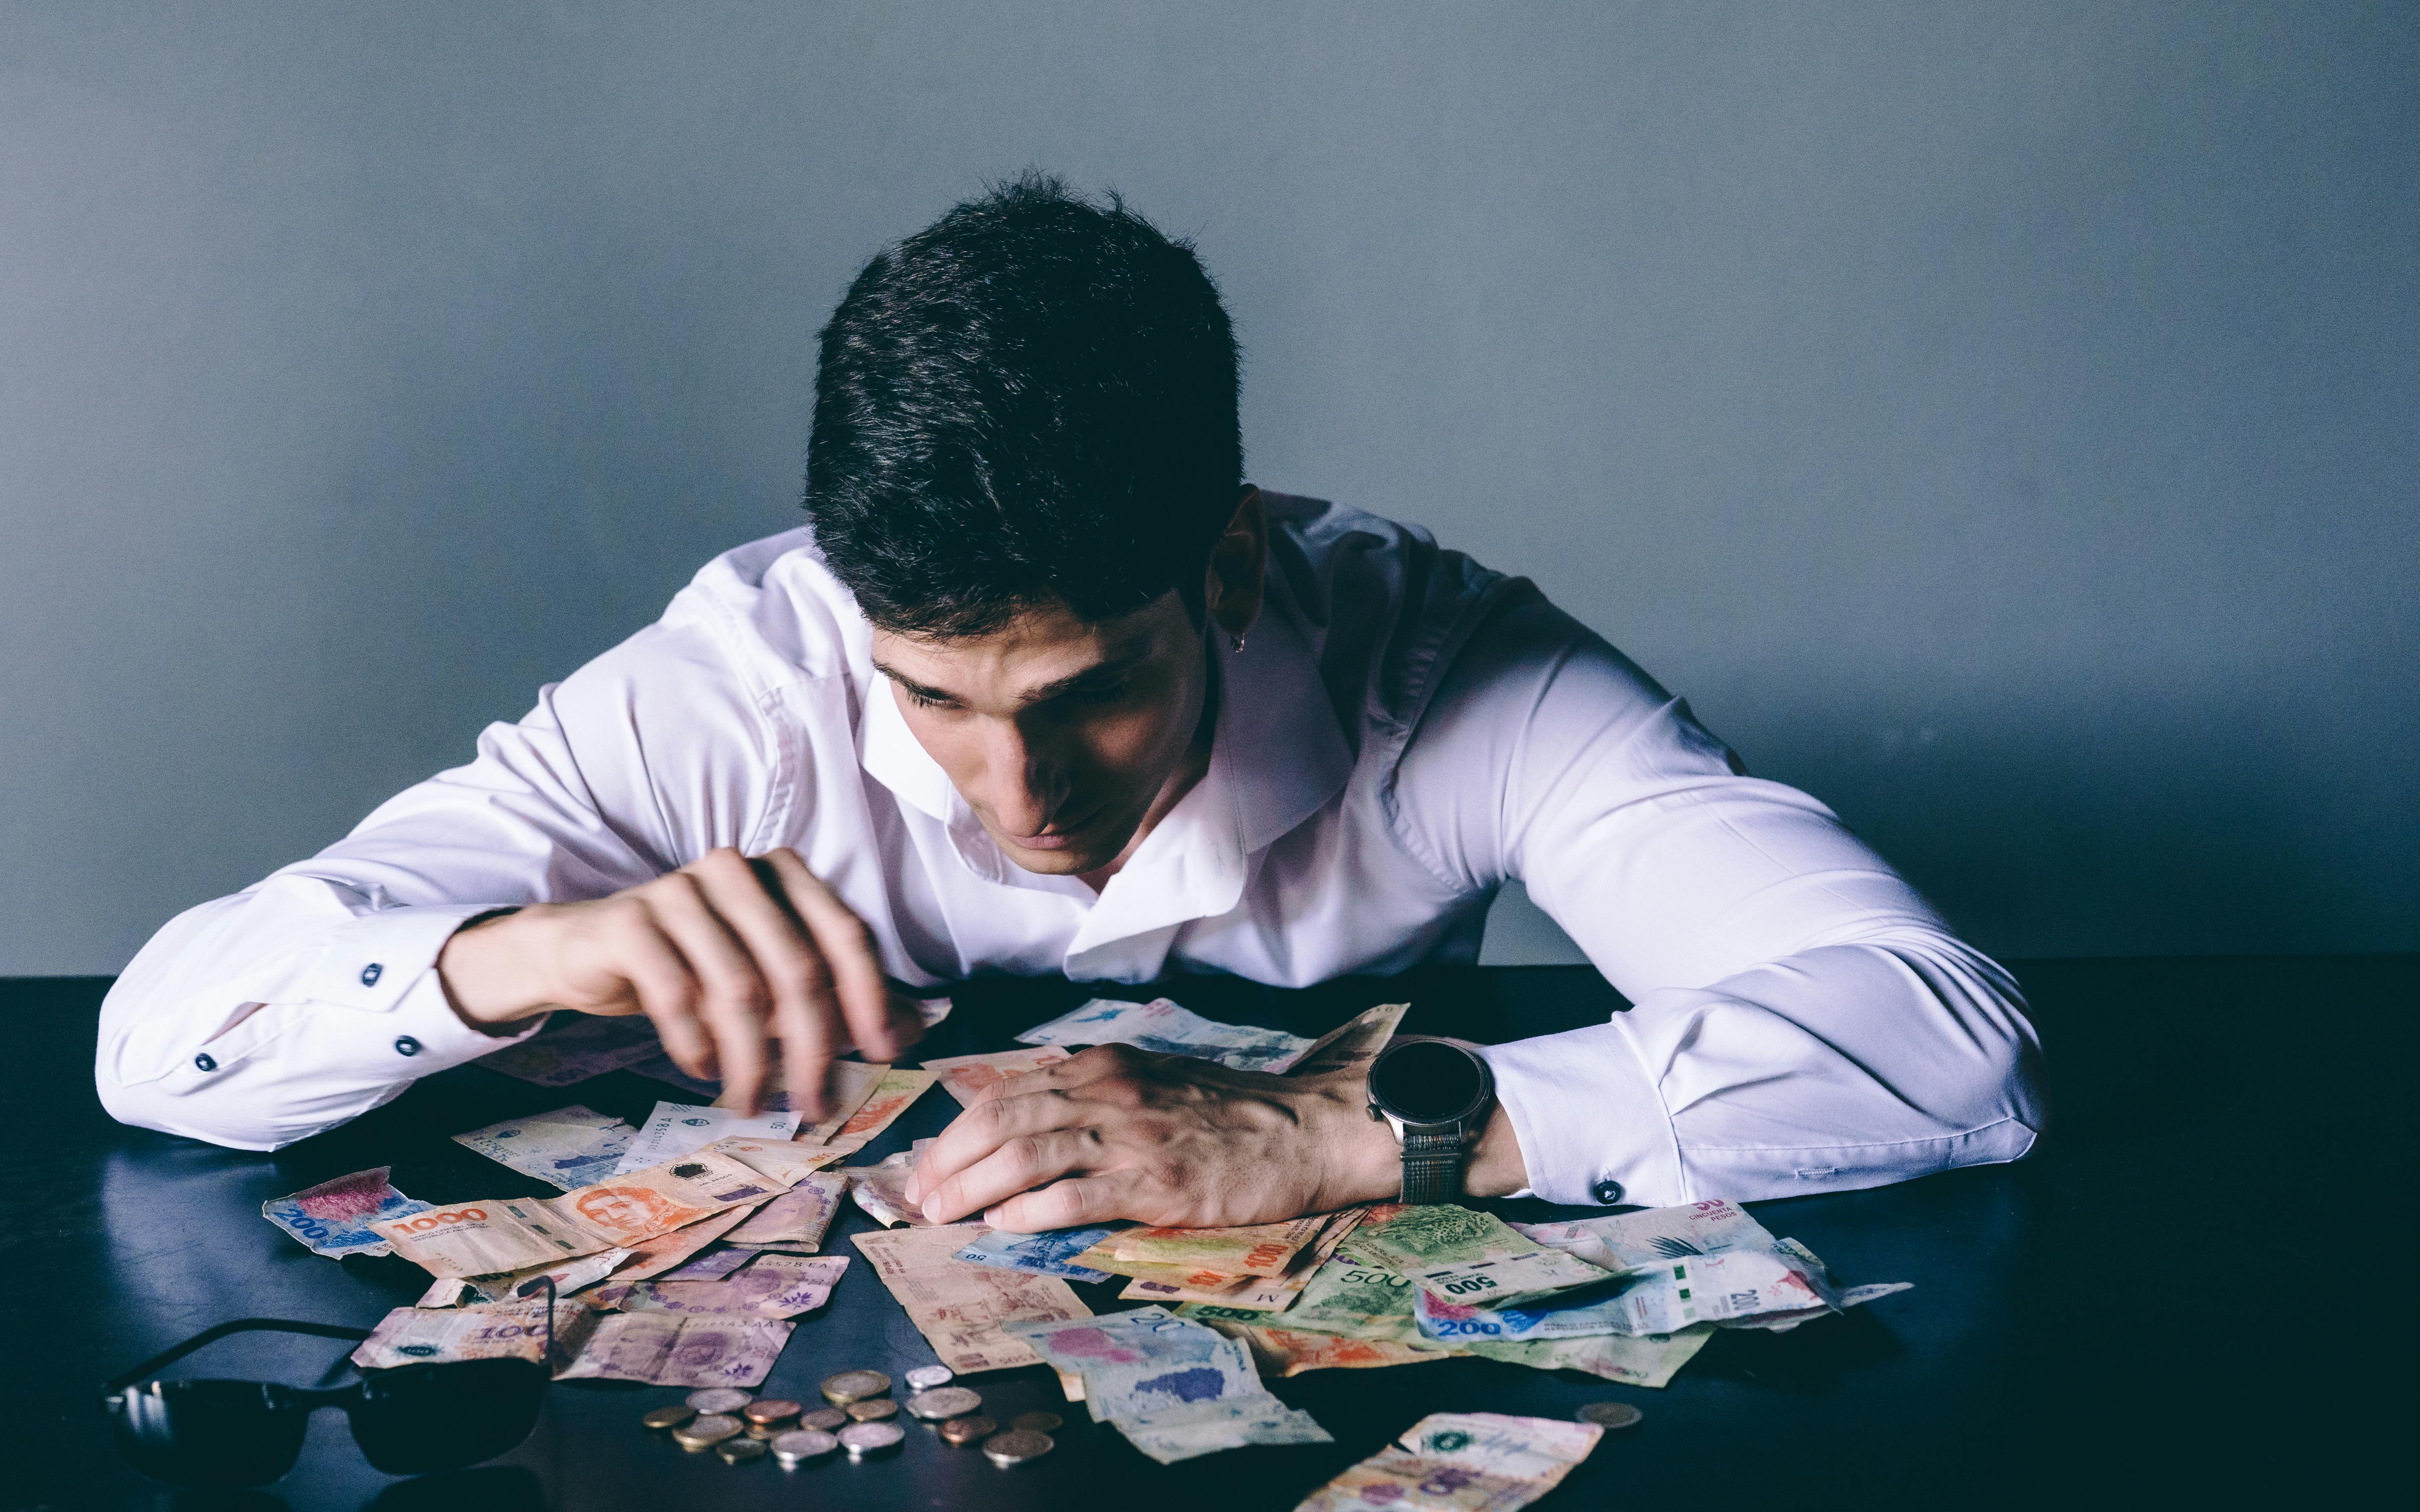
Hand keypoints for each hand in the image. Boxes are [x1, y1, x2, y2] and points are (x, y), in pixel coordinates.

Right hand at [436, 847, 920, 1116]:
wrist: (591, 951)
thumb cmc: (697, 963)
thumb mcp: (772, 975)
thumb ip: (838, 992)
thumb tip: (912, 1029)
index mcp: (784, 872)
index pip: (845, 934)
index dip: (871, 997)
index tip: (884, 1056)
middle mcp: (737, 870)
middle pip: (798, 968)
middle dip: (813, 1047)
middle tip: (815, 1105)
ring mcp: (679, 888)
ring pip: (739, 989)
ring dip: (752, 1059)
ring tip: (752, 1101)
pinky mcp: (631, 920)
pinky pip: (677, 993)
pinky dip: (697, 1044)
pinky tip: (704, 1069)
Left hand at [904, 1044, 1402, 1230]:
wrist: (1306, 1130)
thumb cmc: (1231, 1114)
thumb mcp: (1153, 1083)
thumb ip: (1095, 1097)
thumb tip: (1029, 1126)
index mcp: (1104, 1067)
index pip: (1007, 1093)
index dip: (956, 1130)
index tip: (928, 1163)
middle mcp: (1109, 1092)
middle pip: (1001, 1120)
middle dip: (948, 1160)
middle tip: (918, 1197)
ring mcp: (1130, 1136)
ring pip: (1025, 1154)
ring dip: (971, 1188)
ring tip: (942, 1215)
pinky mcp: (1155, 1181)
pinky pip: (1073, 1194)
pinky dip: (1027, 1211)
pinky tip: (1001, 1226)